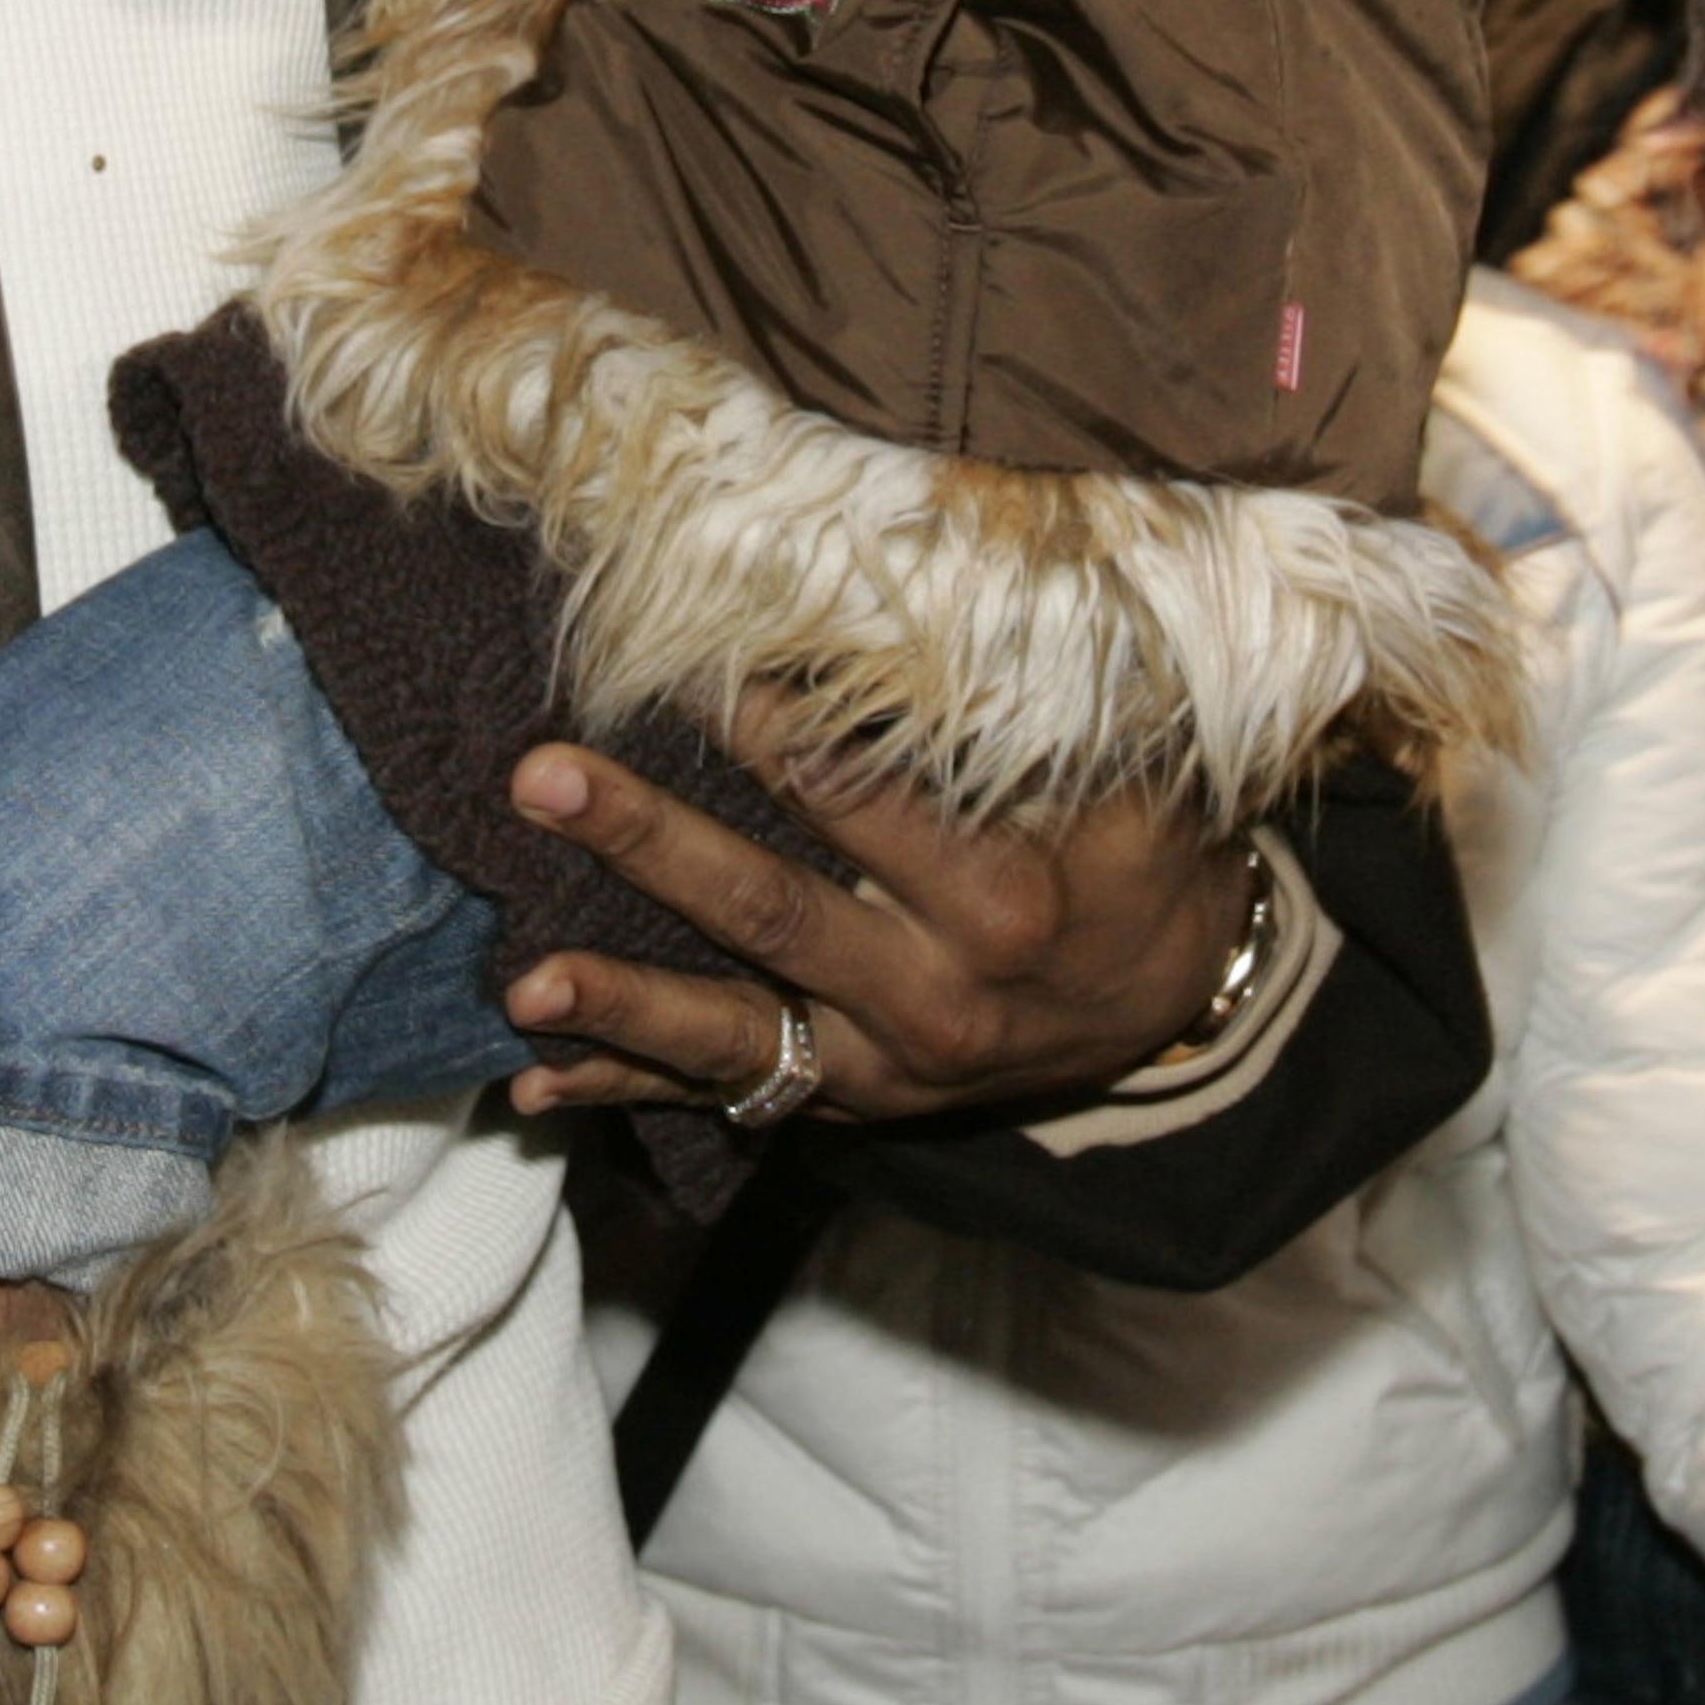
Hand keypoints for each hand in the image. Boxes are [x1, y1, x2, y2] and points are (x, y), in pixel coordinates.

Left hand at [493, 735, 1248, 1124]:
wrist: (1182, 1006)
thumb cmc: (1140, 859)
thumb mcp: (1133, 786)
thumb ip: (1043, 711)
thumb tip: (944, 602)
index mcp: (997, 902)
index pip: (855, 798)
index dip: (762, 728)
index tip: (670, 661)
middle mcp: (932, 995)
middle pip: (768, 913)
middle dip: (648, 845)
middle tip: (543, 780)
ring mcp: (884, 1065)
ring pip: (733, 1035)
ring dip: (621, 1008)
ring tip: (522, 985)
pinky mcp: (852, 1102)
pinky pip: (727, 1101)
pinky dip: (628, 1092)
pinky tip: (531, 1084)